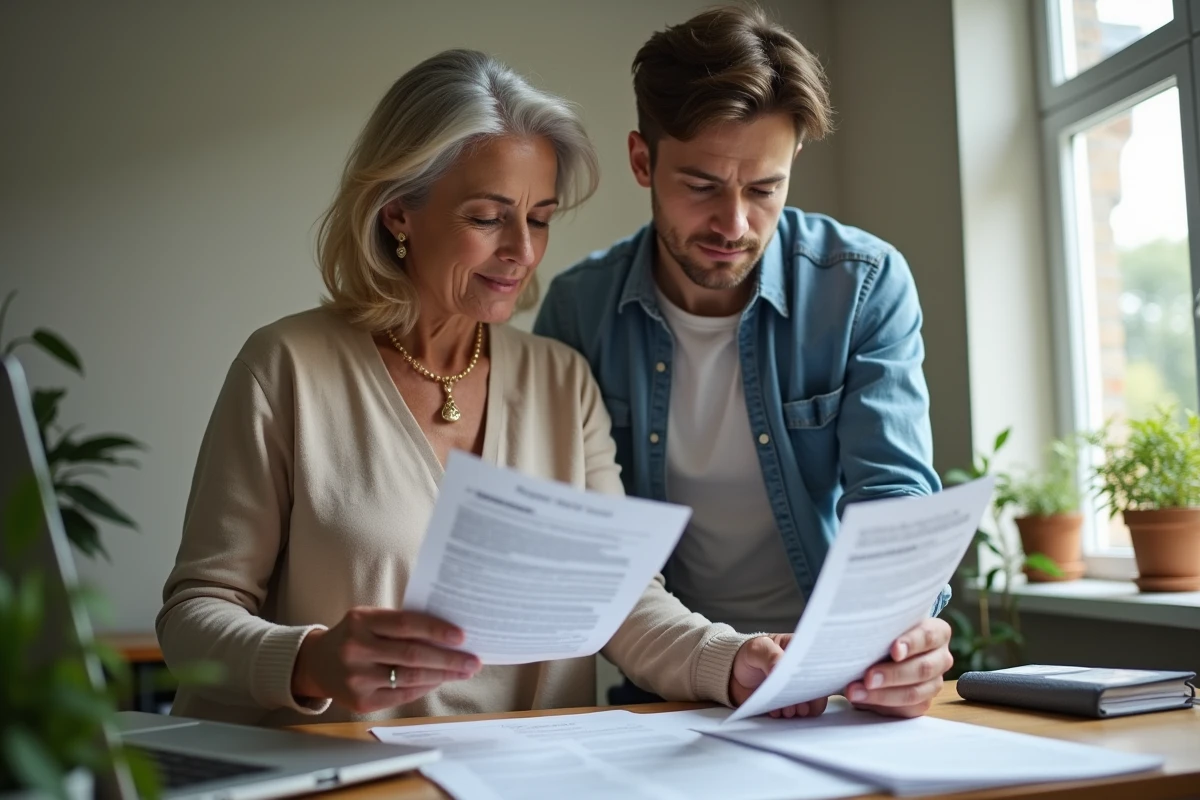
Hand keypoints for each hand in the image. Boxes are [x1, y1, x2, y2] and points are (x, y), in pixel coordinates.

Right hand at [291, 606, 481, 713]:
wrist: (317, 663)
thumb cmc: (354, 636)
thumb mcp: (369, 619)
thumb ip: (401, 624)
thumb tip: (448, 636)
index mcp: (361, 621)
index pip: (406, 624)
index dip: (436, 630)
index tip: (461, 636)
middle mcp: (356, 649)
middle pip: (412, 655)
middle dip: (448, 659)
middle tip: (473, 660)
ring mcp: (357, 678)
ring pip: (410, 678)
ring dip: (442, 676)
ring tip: (463, 671)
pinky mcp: (360, 701)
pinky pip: (402, 695)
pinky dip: (425, 687)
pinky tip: (439, 681)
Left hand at [729, 634, 829, 718]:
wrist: (729, 674)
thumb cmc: (746, 654)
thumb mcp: (757, 649)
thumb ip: (771, 657)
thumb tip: (782, 669)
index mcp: (800, 651)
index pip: (821, 663)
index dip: (821, 674)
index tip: (810, 683)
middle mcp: (802, 672)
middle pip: (820, 687)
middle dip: (809, 697)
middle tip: (796, 701)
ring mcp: (795, 690)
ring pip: (810, 704)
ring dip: (798, 709)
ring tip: (784, 707)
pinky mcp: (786, 705)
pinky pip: (796, 715)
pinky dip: (787, 715)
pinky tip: (775, 711)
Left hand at [843, 617, 952, 717]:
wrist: (881, 652)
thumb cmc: (883, 633)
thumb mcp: (885, 626)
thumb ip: (881, 628)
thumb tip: (858, 631)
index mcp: (937, 633)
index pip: (929, 636)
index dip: (912, 643)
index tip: (894, 650)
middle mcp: (941, 658)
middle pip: (923, 668)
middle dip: (893, 674)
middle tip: (868, 677)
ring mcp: (934, 683)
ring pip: (914, 693)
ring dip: (882, 694)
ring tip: (855, 692)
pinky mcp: (922, 703)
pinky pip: (907, 709)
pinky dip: (882, 706)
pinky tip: (862, 700)